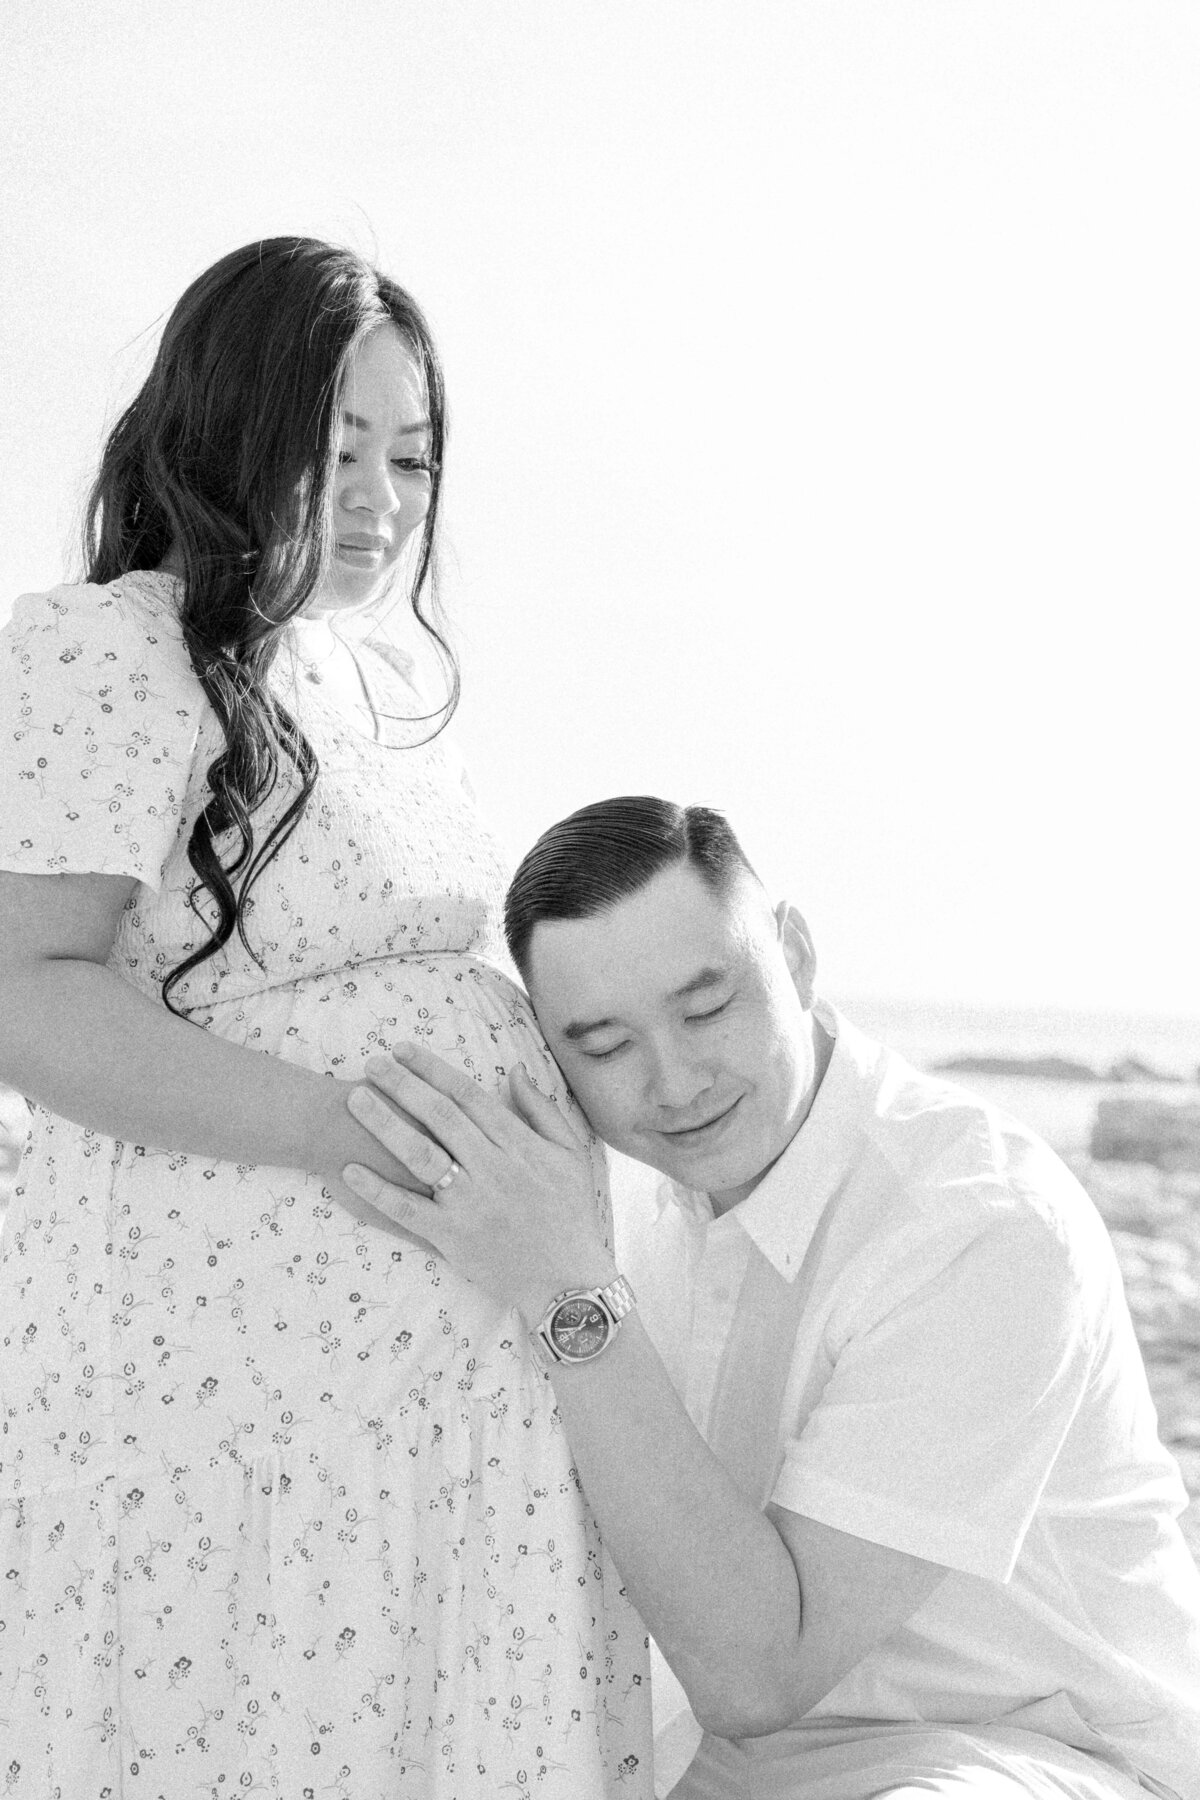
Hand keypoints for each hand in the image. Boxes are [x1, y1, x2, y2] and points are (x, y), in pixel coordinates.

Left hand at [341, 1043, 617, 1323]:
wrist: (569, 1281)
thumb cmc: (570, 1215)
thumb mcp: (571, 1154)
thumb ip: (542, 1110)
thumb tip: (514, 1070)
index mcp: (518, 1145)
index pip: (468, 1095)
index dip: (433, 1069)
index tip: (404, 1050)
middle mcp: (492, 1168)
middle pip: (439, 1116)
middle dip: (403, 1084)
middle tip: (372, 1062)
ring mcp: (469, 1203)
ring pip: (420, 1154)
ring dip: (384, 1123)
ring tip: (355, 1099)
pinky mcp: (452, 1236)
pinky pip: (407, 1210)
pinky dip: (377, 1189)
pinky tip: (350, 1170)